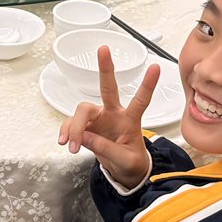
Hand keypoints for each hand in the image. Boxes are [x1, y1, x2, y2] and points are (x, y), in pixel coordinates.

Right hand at [57, 48, 161, 190]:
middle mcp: (114, 113)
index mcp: (130, 120)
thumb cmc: (131, 163)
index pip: (141, 100)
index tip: (156, 67)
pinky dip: (66, 131)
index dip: (148, 85)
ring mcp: (99, 118)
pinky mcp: (86, 126)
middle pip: (108, 88)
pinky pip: (71, 124)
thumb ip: (106, 149)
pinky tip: (65, 142)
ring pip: (82, 110)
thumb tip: (85, 138)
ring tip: (72, 146)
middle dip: (106, 68)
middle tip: (103, 49)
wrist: (124, 172)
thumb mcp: (125, 161)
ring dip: (74, 127)